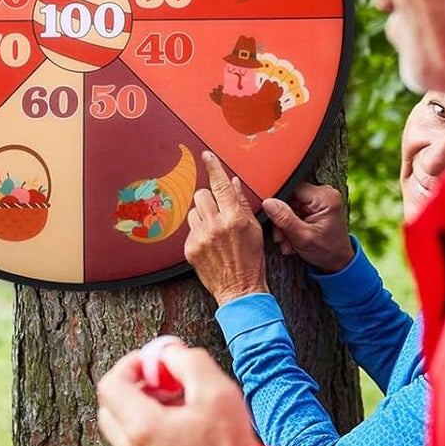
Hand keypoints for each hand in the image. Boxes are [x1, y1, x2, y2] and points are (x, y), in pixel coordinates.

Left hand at [96, 346, 257, 445]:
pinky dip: (151, 439)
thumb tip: (169, 353)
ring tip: (182, 412)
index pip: (111, 385)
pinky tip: (184, 438)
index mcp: (141, 428)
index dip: (129, 366)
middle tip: (165, 386)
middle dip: (134, 390)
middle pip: (111, 410)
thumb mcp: (218, 394)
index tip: (153, 363)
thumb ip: (189, 364)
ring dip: (143, 415)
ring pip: (124, 434)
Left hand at [184, 152, 267, 302]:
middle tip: (218, 211)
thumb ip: (241, 204)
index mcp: (234, 219)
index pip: (221, 185)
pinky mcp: (190, 248)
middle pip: (202, 195)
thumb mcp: (254, 230)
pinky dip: (198, 232)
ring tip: (215, 231)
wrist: (240, 290)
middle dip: (209, 199)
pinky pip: (190, 229)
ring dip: (203, 216)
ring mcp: (200, 238)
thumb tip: (233, 184)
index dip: (214, 167)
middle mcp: (215, 226)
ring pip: (194, 211)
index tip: (207, 155)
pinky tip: (209, 243)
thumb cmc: (251, 261)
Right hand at [261, 183, 353, 273]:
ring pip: (291, 204)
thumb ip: (284, 218)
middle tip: (282, 235)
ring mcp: (322, 199)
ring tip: (288, 238)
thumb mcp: (302, 237)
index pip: (292, 190)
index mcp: (326, 198)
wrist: (338, 261)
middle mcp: (326, 194)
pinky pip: (297, 208)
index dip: (279, 204)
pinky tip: (293, 234)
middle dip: (282, 217)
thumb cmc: (327, 251)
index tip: (277, 220)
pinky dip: (292, 222)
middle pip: (291, 197)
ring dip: (286, 222)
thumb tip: (268, 203)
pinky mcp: (318, 205)